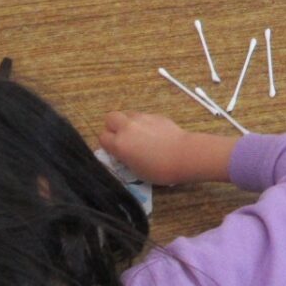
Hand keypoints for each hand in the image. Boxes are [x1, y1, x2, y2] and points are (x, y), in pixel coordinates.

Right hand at [99, 110, 235, 184]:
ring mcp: (142, 118)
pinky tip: (154, 134)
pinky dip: (143, 123)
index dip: (107, 144)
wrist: (183, 155)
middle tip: (122, 138)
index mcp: (119, 143)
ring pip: (127, 114)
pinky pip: (143, 116)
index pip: (102, 138)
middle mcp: (127, 127)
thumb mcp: (136, 170)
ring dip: (128, 123)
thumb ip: (124, 158)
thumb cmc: (159, 169)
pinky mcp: (156, 115)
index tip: (114, 150)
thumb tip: (122, 152)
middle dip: (112, 127)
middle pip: (110, 118)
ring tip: (138, 135)